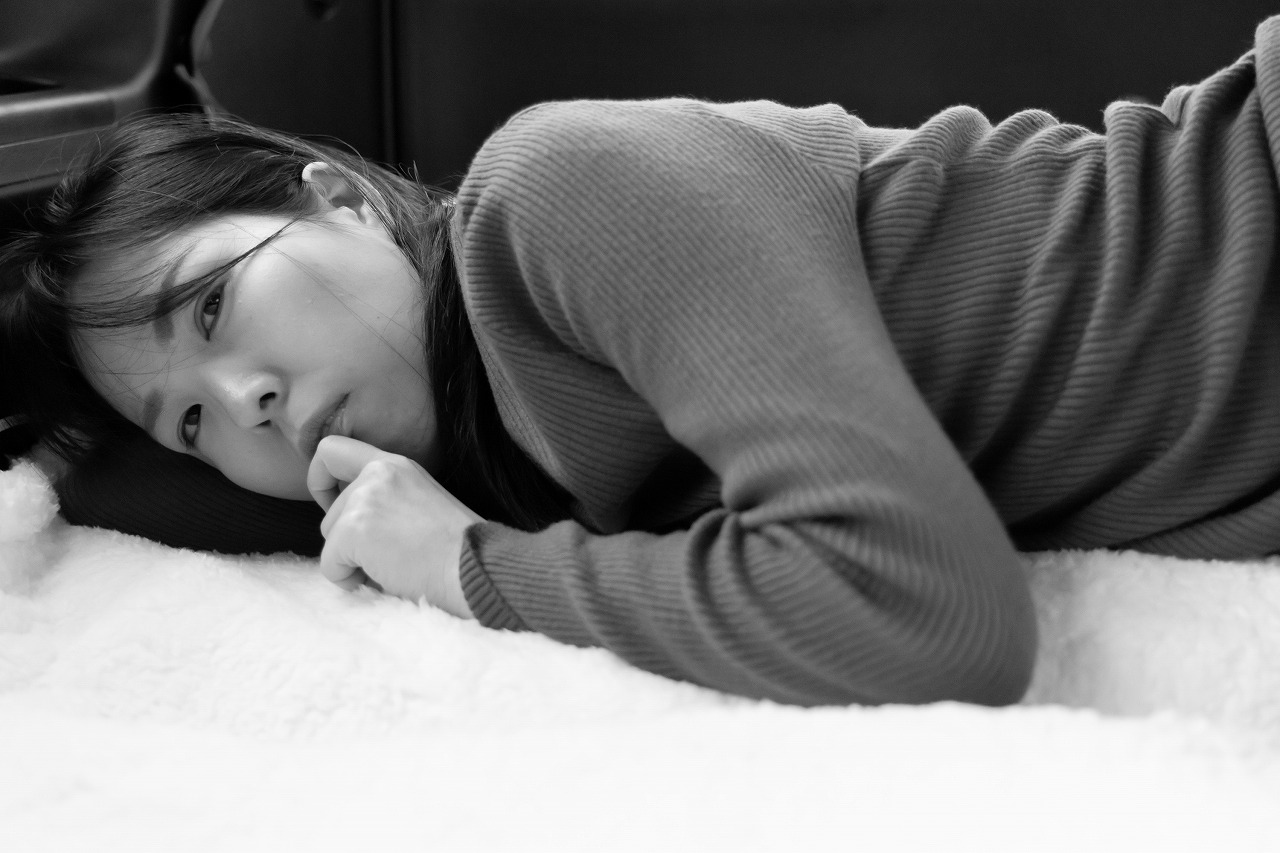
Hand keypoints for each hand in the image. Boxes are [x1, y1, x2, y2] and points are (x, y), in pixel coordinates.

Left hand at [307, 435, 478, 618]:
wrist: (475, 569)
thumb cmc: (457, 550)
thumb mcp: (421, 501)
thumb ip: (388, 497)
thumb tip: (352, 520)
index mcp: (395, 464)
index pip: (332, 449)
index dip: (321, 479)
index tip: (335, 504)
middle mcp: (378, 473)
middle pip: (329, 511)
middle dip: (348, 540)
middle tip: (386, 552)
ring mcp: (364, 500)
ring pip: (329, 538)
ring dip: (353, 560)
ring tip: (394, 564)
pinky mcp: (354, 530)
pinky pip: (329, 566)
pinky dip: (350, 580)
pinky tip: (386, 577)